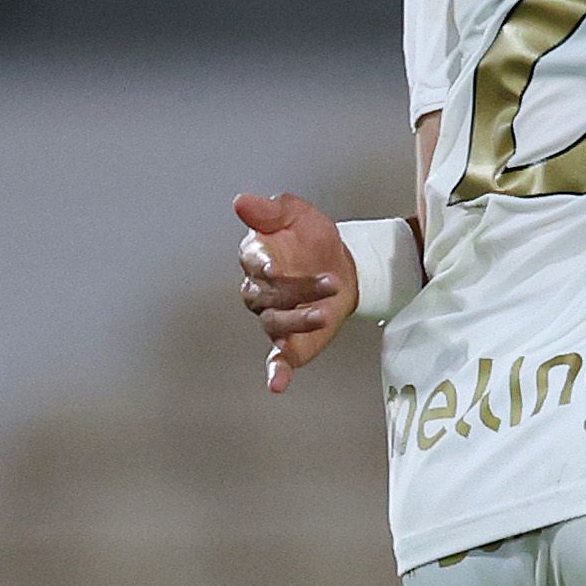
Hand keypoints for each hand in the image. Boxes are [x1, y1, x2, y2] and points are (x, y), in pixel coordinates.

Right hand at [232, 190, 353, 394]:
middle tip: (330, 283)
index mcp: (256, 258)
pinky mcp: (290, 340)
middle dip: (297, 290)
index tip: (276, 267)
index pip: (253, 262)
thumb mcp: (296, 214)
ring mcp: (274, 317)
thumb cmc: (313, 238)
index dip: (263, 265)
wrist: (344, 264)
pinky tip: (277, 384)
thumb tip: (241, 201)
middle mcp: (260, 291)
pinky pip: (278, 359)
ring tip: (323, 314)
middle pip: (268, 295)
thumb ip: (270, 210)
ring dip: (298, 321)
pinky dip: (276, 371)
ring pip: (276, 323)